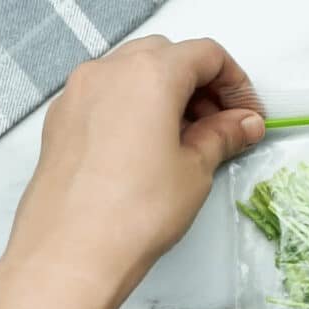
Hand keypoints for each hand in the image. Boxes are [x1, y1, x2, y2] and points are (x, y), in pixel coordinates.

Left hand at [0, 35, 264, 308]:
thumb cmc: (135, 211)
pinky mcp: (61, 119)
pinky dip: (135, 107)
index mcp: (149, 74)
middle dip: (201, 85)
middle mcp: (108, 71)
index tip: (247, 115)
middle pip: (167, 56)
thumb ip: (223, 136)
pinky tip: (149, 148)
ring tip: (187, 140)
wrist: (72, 252)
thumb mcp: (195, 170)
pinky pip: (107, 95)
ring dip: (167, 94)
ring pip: (134, 72)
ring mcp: (78, 93)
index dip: (236, 83)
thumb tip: (244, 123)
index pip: (206, 55)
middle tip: (223, 126)